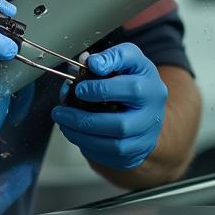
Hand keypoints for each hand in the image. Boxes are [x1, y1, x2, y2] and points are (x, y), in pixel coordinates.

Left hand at [51, 43, 167, 169]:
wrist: (150, 106)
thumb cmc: (134, 78)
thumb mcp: (128, 59)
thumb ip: (110, 57)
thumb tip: (90, 62)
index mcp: (151, 86)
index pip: (131, 89)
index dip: (102, 89)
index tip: (79, 87)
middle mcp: (153, 114)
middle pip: (120, 125)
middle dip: (85, 120)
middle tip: (61, 112)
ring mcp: (146, 137)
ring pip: (114, 146)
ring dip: (82, 136)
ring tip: (63, 123)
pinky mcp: (137, 152)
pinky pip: (112, 157)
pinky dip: (89, 147)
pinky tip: (76, 135)